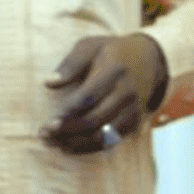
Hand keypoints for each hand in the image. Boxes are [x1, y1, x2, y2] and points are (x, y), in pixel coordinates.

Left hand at [43, 33, 167, 154]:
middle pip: (94, 119)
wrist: (149, 58)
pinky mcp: (134, 121)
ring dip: (75, 143)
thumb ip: (70, 64)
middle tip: (44, 135)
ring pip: (102, 134)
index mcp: (114, 70)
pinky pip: (111, 141)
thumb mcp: (91, 46)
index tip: (46, 123)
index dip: (67, 114)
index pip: (88, 97)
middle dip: (67, 131)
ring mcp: (133, 108)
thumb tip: (48, 83)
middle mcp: (127, 91)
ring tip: (52, 142)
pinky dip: (88, 147)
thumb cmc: (111, 52)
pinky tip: (68, 146)